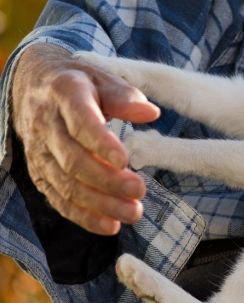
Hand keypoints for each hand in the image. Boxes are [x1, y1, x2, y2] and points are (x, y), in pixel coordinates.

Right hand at [10, 43, 159, 235]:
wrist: (34, 84)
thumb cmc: (80, 81)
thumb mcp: (102, 77)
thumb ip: (124, 96)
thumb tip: (151, 113)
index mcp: (64, 94)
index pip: (80, 121)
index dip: (101, 142)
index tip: (125, 160)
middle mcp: (46, 125)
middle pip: (73, 160)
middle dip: (107, 180)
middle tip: (140, 190)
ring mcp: (39, 152)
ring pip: (66, 184)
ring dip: (100, 204)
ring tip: (133, 213)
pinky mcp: (40, 172)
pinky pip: (58, 199)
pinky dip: (83, 216)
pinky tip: (110, 225)